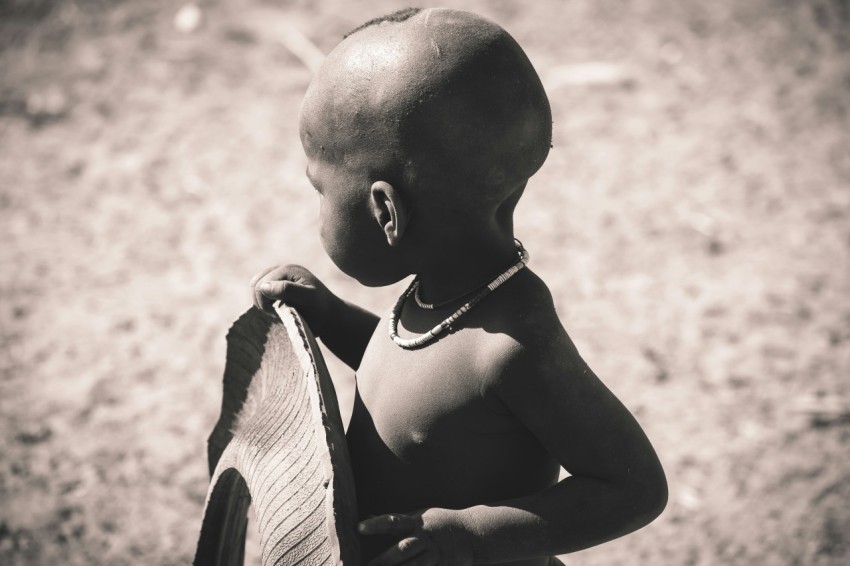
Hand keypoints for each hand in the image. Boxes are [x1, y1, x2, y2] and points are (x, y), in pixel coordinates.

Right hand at [249, 264, 337, 335]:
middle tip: (277, 314)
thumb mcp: (307, 299)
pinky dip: (262, 301)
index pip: (261, 284)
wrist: (329, 316)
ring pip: (255, 286)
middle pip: (256, 284)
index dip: (265, 303)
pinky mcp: (277, 284)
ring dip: (261, 301)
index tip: (278, 314)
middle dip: (262, 302)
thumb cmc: (320, 310)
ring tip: (276, 311)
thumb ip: (287, 290)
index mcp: (288, 270)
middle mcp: (282, 269)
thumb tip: (263, 286)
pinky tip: (274, 308)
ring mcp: (279, 276)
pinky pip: (259, 290)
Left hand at [359, 509, 474, 565]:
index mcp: (417, 522)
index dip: (376, 524)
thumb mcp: (419, 516)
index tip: (359, 527)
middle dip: (384, 559)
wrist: (471, 534)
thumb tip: (368, 517)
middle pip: (403, 548)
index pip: (393, 521)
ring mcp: (435, 555)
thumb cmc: (439, 523)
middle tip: (366, 565)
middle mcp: (425, 538)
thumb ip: (396, 521)